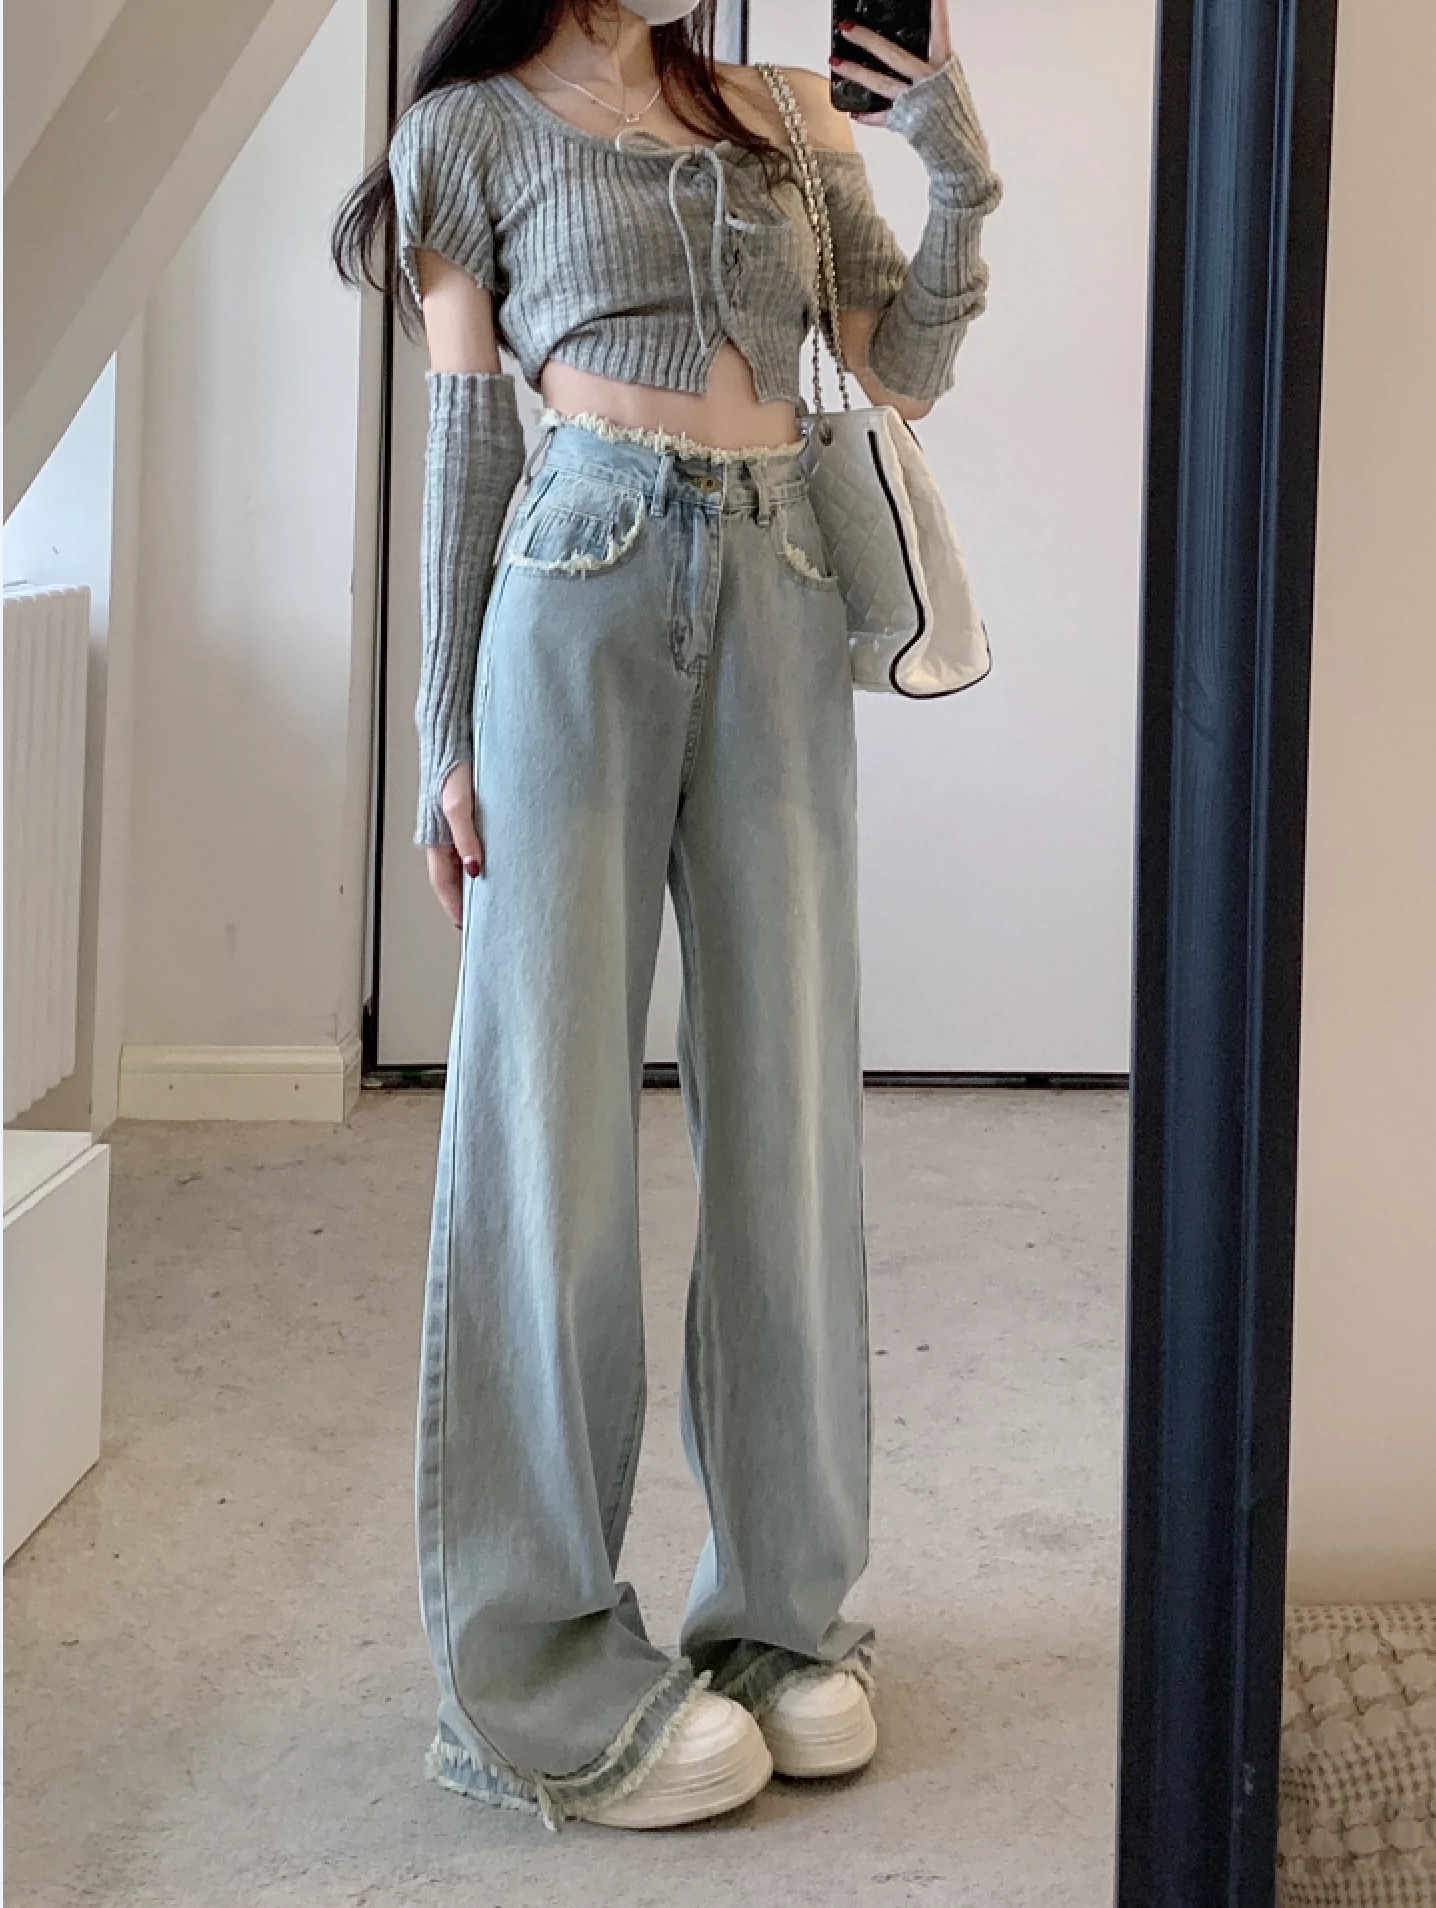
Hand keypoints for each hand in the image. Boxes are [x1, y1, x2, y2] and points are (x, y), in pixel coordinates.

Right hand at [426, 760, 484, 928]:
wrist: (454, 734)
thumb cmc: (452, 766)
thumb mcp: (459, 805)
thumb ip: (466, 838)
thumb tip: (474, 870)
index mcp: (436, 838)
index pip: (444, 884)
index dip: (455, 907)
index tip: (467, 927)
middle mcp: (444, 835)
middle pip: (453, 877)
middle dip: (466, 899)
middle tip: (484, 918)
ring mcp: (456, 825)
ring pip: (464, 862)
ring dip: (476, 880)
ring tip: (495, 896)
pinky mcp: (469, 812)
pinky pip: (475, 844)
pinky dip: (484, 858)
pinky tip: (499, 861)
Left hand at [830, 1, 952, 125]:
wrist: (961, 151)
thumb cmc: (955, 116)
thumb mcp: (949, 82)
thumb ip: (930, 66)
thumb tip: (903, 53)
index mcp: (944, 67)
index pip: (938, 29)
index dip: (934, 10)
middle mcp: (928, 81)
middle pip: (893, 55)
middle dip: (867, 39)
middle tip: (846, 27)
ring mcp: (915, 102)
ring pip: (880, 83)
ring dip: (855, 71)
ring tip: (835, 61)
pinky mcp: (906, 123)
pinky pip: (882, 117)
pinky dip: (867, 115)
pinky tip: (853, 110)